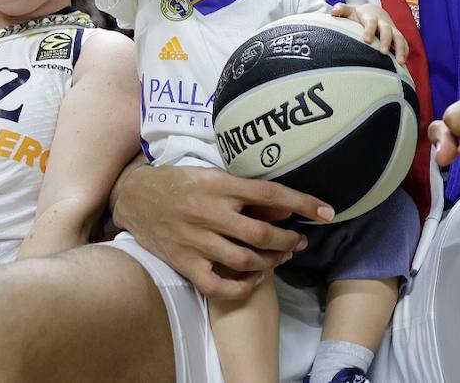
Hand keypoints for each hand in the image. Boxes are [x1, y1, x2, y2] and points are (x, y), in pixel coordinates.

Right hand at [112, 164, 333, 299]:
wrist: (133, 196)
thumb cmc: (178, 182)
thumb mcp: (211, 174)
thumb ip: (244, 190)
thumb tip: (284, 204)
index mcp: (217, 183)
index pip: (269, 193)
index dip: (302, 203)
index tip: (326, 211)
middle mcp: (207, 211)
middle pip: (261, 234)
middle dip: (288, 241)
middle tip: (298, 242)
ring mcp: (194, 239)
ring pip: (244, 260)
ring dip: (270, 263)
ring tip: (279, 258)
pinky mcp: (183, 261)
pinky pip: (217, 284)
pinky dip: (240, 285)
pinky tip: (252, 279)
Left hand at [331, 2, 407, 62]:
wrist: (375, 12)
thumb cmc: (358, 15)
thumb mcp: (349, 11)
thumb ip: (341, 10)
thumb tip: (332, 12)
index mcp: (370, 17)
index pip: (371, 22)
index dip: (369, 30)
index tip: (366, 40)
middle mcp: (383, 23)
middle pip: (387, 30)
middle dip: (386, 40)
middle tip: (382, 52)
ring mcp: (392, 30)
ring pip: (399, 37)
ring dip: (400, 49)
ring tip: (400, 62)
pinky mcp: (397, 37)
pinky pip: (404, 44)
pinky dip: (405, 52)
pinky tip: (403, 64)